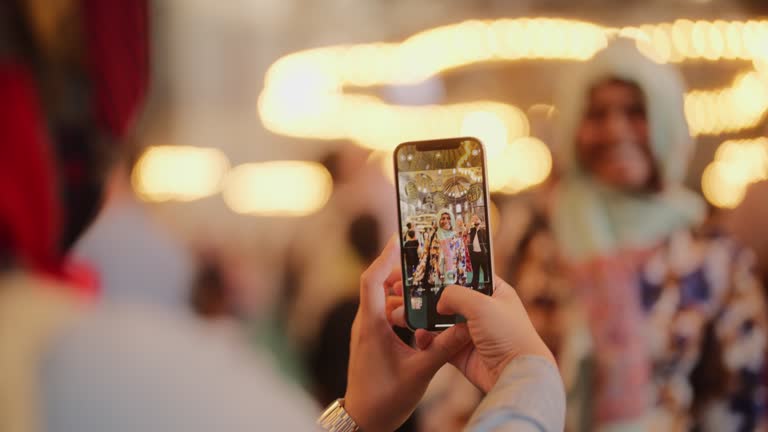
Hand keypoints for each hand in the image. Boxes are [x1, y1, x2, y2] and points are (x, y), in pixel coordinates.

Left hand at [344, 238, 470, 431]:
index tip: (399, 239)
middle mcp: (365, 323)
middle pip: (379, 285)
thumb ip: (444, 347)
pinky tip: (421, 313)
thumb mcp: (420, 372)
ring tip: (428, 285)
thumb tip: (466, 325)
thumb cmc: (385, 398)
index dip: (384, 257)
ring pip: (384, 301)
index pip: (372, 280)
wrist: (363, 420)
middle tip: (425, 260)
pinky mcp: (371, 339)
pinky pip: (385, 314)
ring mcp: (367, 331)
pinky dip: (402, 308)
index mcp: (372, 325)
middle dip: (401, 271)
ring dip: (403, 292)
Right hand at [392, 276, 554, 392]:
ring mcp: (470, 331)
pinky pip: (437, 342)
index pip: (466, 273)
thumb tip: (438, 303)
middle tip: (403, 289)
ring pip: (439, 319)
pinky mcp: (460, 351)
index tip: (422, 266)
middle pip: (448, 296)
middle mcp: (482, 310)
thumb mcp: (481, 304)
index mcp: (494, 291)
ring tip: (402, 313)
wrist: (513, 375)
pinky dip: (426, 339)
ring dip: (421, 317)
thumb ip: (454, 294)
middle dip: (426, 294)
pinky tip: (419, 336)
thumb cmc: (508, 335)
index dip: (445, 269)